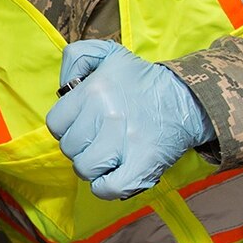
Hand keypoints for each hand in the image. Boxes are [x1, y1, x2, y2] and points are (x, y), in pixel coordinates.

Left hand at [45, 40, 214, 199]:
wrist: (187, 99)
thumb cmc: (141, 80)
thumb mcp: (107, 54)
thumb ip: (76, 58)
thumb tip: (63, 87)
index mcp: (93, 90)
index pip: (55, 124)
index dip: (67, 127)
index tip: (84, 124)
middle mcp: (106, 115)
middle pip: (69, 148)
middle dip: (81, 146)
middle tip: (100, 138)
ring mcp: (124, 143)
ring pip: (84, 168)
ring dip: (93, 166)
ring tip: (108, 154)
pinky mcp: (142, 166)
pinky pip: (106, 188)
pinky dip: (106, 186)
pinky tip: (114, 174)